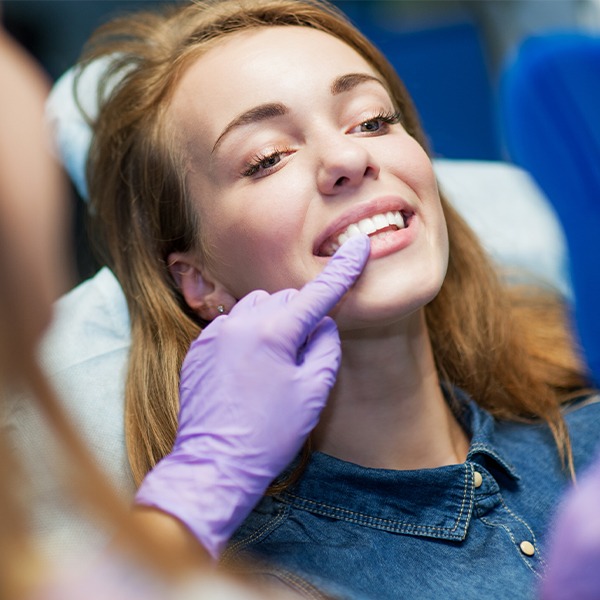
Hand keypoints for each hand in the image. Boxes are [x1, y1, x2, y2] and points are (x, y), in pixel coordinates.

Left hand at [135, 234, 369, 557]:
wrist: (214, 465)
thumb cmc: (270, 433)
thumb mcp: (313, 392)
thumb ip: (325, 347)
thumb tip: (322, 323)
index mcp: (273, 332)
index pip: (317, 293)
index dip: (342, 270)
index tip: (358, 247)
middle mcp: (240, 323)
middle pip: (284, 300)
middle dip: (301, 316)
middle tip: (304, 355)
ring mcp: (214, 335)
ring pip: (256, 308)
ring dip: (273, 323)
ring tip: (275, 363)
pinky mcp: (199, 349)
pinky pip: (231, 325)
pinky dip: (247, 335)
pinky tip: (248, 369)